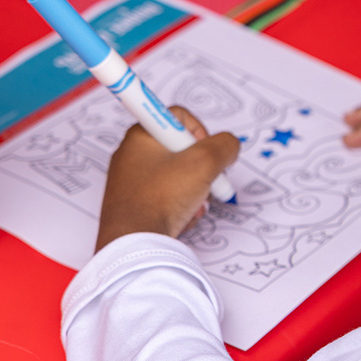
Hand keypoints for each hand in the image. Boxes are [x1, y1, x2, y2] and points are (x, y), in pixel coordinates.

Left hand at [96, 108, 238, 251]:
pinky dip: (181, 205)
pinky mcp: (134, 203)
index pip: (180, 117)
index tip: (207, 153)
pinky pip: (168, 195)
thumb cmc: (162, 197)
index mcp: (141, 134)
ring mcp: (132, 180)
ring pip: (178, 175)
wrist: (134, 243)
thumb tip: (229, 147)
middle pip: (182, 149)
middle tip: (206, 181)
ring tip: (193, 204)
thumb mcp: (205, 162)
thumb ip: (225, 145)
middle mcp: (132, 154)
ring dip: (195, 189)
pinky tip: (183, 217)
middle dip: (202, 168)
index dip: (201, 132)